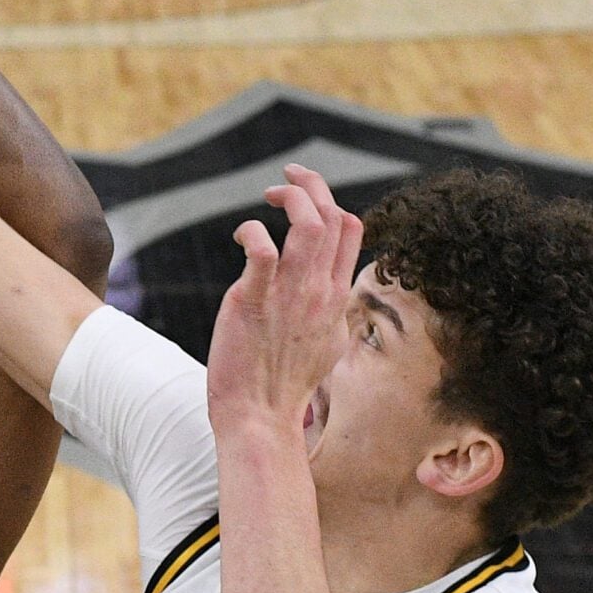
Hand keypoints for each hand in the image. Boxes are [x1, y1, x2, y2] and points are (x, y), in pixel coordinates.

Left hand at [205, 165, 362, 439]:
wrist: (260, 416)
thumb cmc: (287, 384)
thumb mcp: (327, 342)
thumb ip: (331, 310)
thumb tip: (332, 292)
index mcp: (336, 295)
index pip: (350, 230)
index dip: (329, 202)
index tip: (305, 197)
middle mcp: (319, 290)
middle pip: (331, 217)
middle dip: (311, 185)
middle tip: (287, 176)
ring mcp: (289, 295)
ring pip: (306, 226)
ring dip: (291, 198)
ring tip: (270, 193)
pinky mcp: (253, 300)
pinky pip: (261, 250)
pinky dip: (252, 231)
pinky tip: (241, 236)